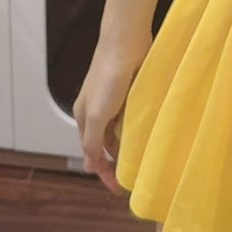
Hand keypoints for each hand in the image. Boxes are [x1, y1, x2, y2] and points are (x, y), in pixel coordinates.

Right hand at [73, 26, 149, 194]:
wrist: (125, 42)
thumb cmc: (109, 78)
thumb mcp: (97, 114)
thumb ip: (93, 141)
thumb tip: (88, 166)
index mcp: (83, 117)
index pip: (91, 152)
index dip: (102, 172)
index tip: (118, 189)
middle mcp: (96, 110)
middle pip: (104, 143)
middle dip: (116, 160)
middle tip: (134, 176)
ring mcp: (113, 100)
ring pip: (119, 131)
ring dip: (128, 145)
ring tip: (144, 159)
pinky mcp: (129, 91)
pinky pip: (132, 117)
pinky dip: (137, 128)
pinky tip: (147, 133)